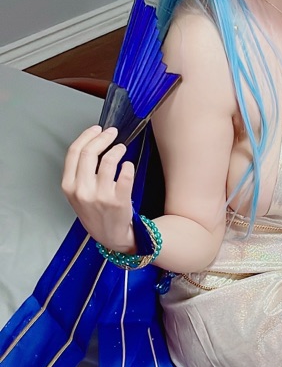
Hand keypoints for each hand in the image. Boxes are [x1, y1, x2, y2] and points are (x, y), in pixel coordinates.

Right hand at [61, 125, 135, 251]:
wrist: (111, 237)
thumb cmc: (95, 213)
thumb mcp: (77, 195)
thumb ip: (79, 173)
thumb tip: (93, 143)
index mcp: (69, 187)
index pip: (74, 153)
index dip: (86, 136)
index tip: (97, 129)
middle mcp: (82, 191)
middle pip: (89, 153)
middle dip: (102, 138)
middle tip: (112, 133)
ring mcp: (100, 196)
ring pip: (108, 161)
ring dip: (117, 149)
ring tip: (121, 149)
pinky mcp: (118, 200)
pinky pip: (125, 174)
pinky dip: (127, 166)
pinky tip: (128, 165)